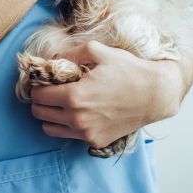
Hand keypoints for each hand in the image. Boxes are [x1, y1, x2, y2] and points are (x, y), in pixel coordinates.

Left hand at [29, 40, 182, 148]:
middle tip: (51, 90)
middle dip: (40, 100)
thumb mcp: (97, 51)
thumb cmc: (128, 70)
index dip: (37, 86)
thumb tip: (49, 58)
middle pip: (38, 113)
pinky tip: (78, 111)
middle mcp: (77, 118)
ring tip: (61, 102)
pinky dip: (66, 125)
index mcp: (74, 96)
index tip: (44, 80)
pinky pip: (68, 135)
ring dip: (50, 114)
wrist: (155, 94)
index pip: (37, 96)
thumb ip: (68, 53)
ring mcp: (86, 133)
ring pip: (48, 128)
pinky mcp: (96, 141)